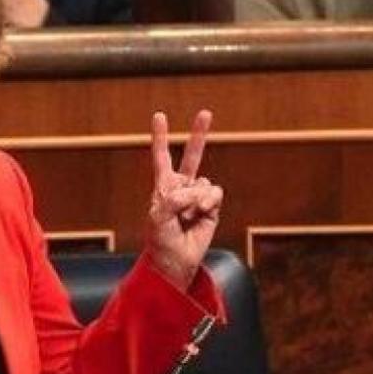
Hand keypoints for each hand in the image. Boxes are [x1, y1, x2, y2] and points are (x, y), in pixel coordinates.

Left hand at [145, 110, 222, 289]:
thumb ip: (173, 199)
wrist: (175, 260)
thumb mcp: (158, 217)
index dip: (161, 137)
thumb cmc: (160, 239)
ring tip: (189, 215)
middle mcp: (181, 187)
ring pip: (205, 183)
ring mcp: (197, 197)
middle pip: (192, 156)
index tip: (160, 116)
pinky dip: (208, 203)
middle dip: (199, 134)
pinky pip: (215, 194)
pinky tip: (200, 215)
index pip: (162, 157)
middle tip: (205, 112)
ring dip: (198, 198)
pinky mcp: (212, 207)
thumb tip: (194, 192)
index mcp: (163, 186)